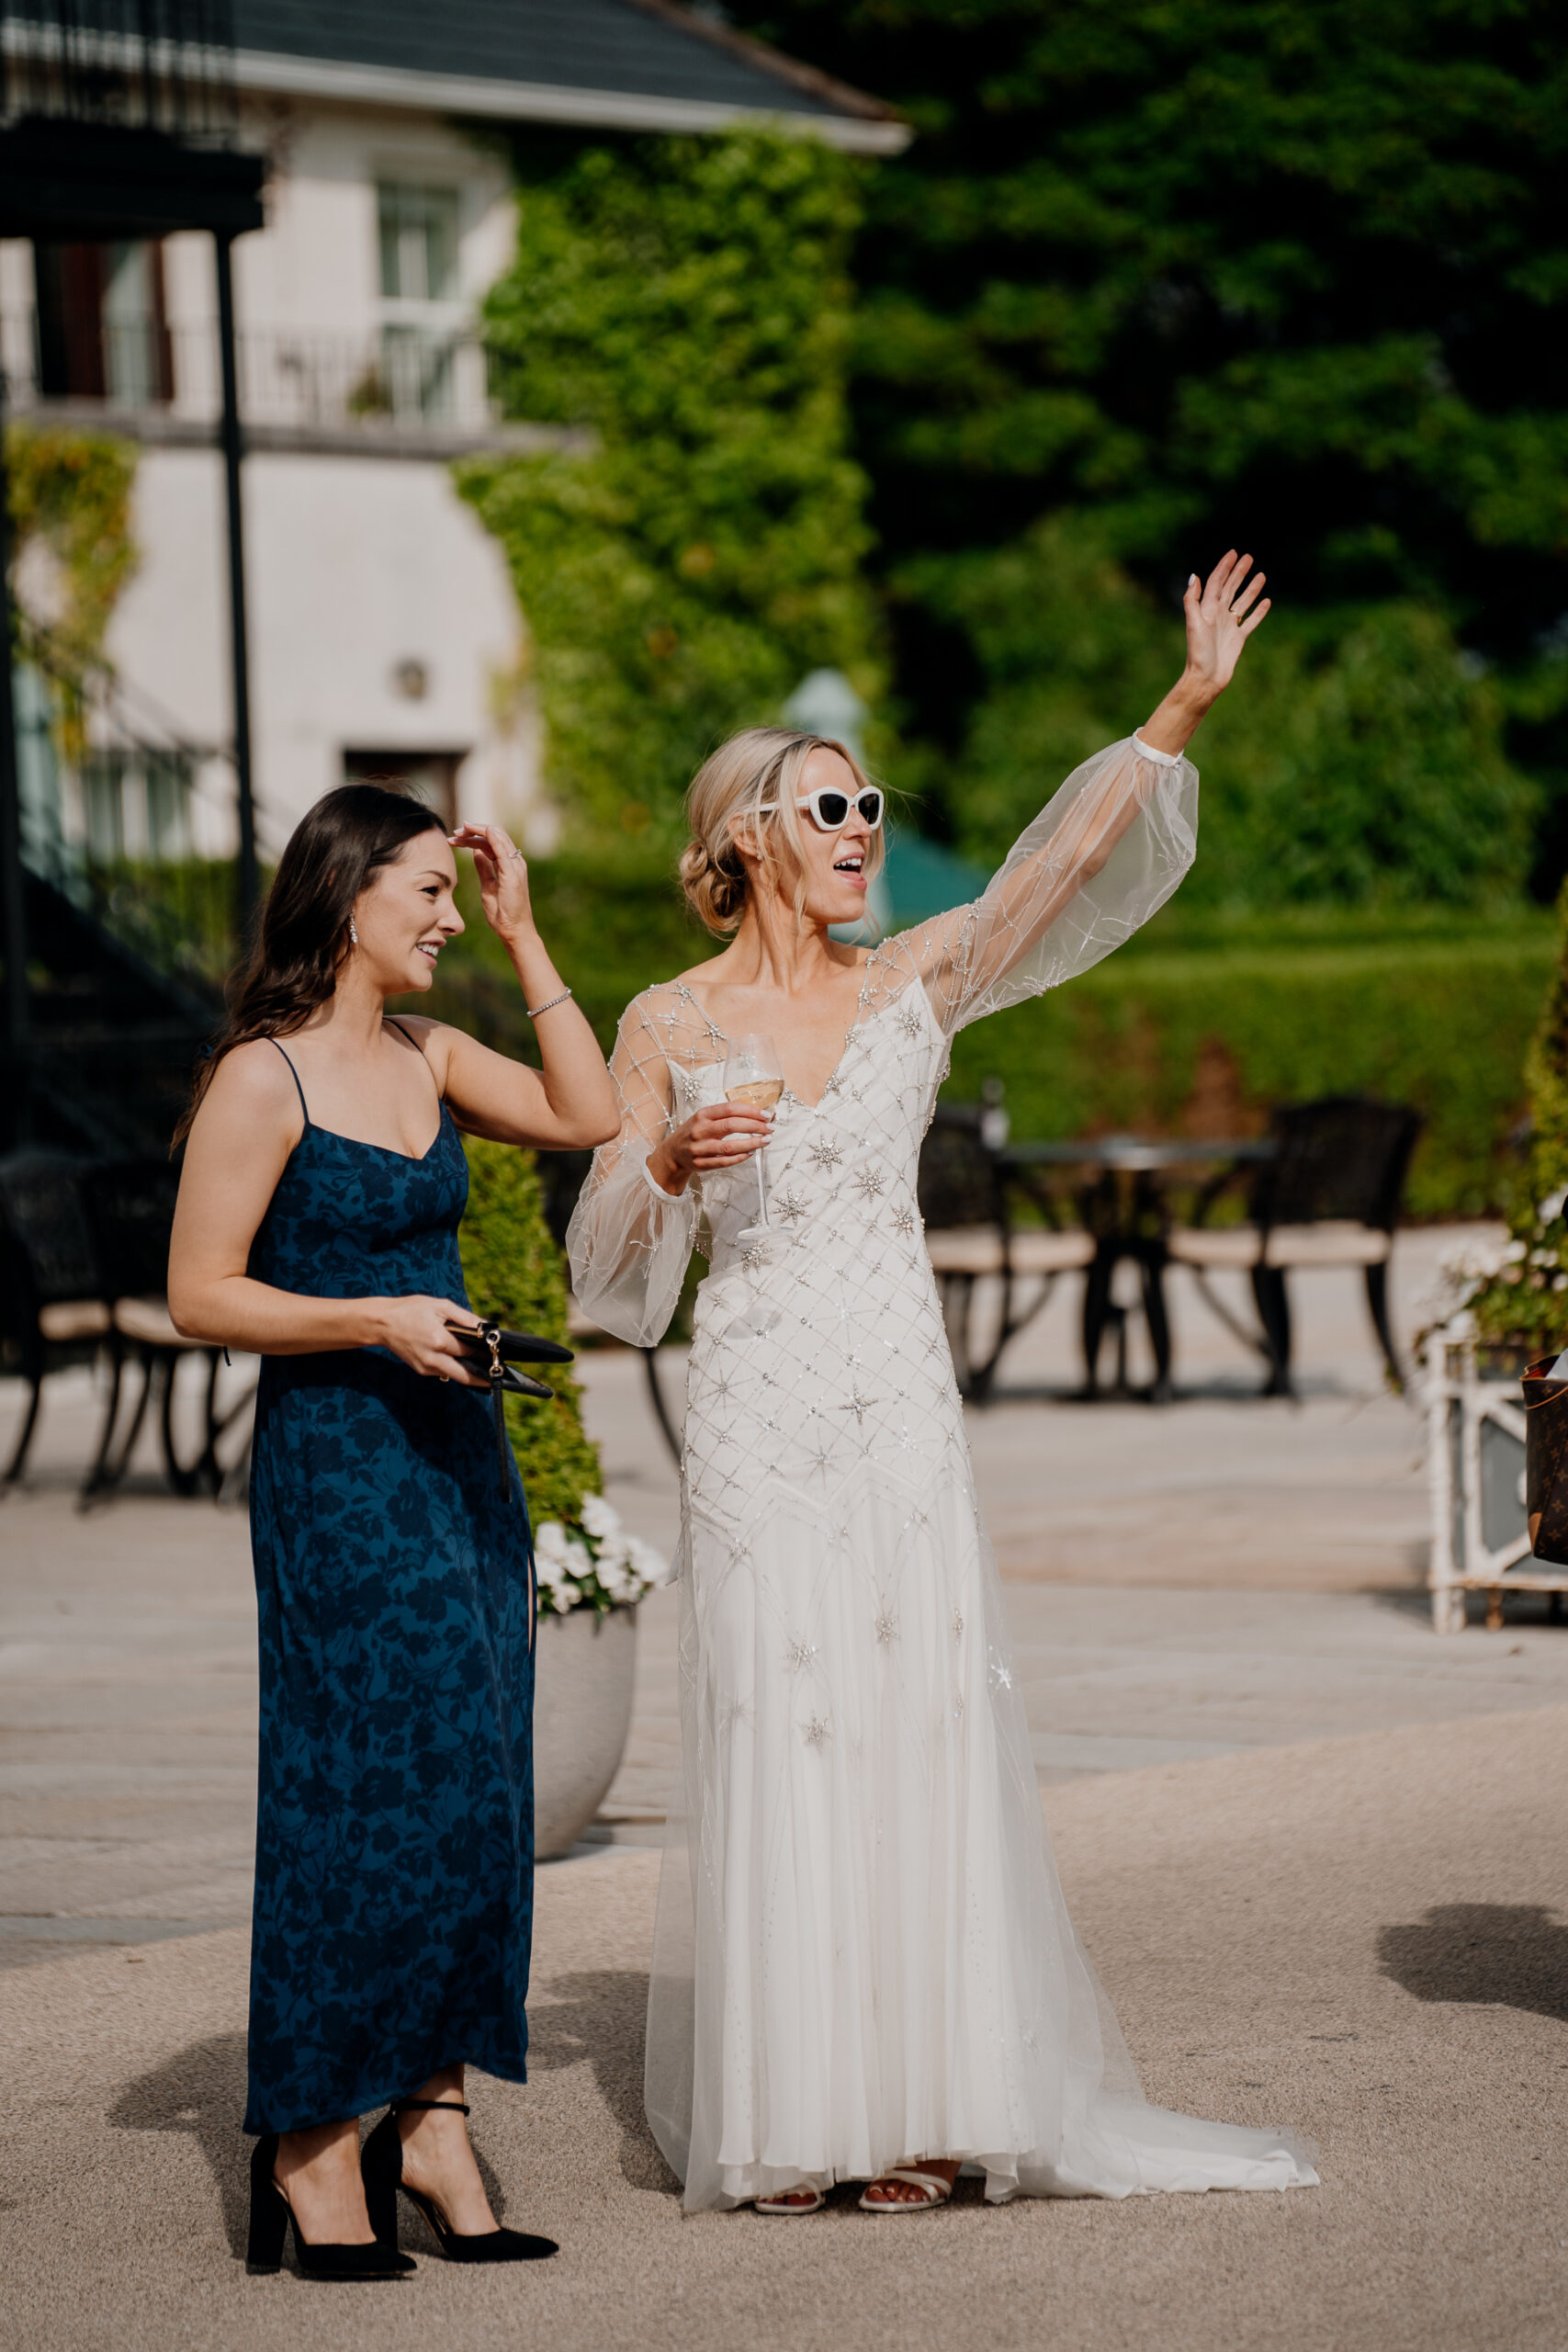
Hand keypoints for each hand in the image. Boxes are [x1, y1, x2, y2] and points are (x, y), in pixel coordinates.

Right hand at [375, 1296, 488, 1385]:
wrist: (383, 1323)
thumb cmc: (412, 1310)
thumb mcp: (440, 1306)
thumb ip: (466, 1317)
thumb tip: (486, 1327)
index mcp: (439, 1340)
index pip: (470, 1351)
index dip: (485, 1352)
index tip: (498, 1353)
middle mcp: (433, 1358)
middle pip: (465, 1375)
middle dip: (482, 1376)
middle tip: (497, 1373)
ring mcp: (426, 1367)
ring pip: (454, 1375)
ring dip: (468, 1372)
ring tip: (483, 1366)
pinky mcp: (421, 1370)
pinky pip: (443, 1372)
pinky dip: (453, 1366)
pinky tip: (460, 1359)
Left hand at [449, 822, 534, 944]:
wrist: (513, 930)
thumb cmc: (502, 913)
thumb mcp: (488, 885)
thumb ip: (484, 867)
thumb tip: (476, 852)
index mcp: (508, 864)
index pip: (491, 841)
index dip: (473, 836)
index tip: (455, 837)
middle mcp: (514, 861)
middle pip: (494, 835)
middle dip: (473, 830)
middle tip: (455, 831)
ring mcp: (515, 866)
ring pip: (497, 837)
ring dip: (477, 830)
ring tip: (460, 831)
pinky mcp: (512, 873)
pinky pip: (501, 849)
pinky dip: (491, 837)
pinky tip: (478, 831)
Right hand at [647, 1105, 771, 1197]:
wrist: (673, 1153)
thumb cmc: (694, 1132)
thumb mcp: (705, 1118)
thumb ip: (726, 1116)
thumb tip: (757, 1114)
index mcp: (702, 1115)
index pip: (729, 1109)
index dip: (750, 1111)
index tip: (765, 1114)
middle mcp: (699, 1130)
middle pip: (731, 1125)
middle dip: (754, 1126)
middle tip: (770, 1128)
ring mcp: (699, 1149)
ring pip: (729, 1147)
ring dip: (751, 1143)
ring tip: (765, 1141)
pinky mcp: (700, 1164)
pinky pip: (724, 1162)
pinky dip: (740, 1157)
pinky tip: (751, 1153)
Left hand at [1180, 550, 1269, 701]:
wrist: (1205, 679)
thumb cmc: (1198, 653)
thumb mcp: (1193, 624)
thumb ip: (1192, 601)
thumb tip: (1194, 575)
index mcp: (1207, 609)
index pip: (1216, 582)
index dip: (1224, 567)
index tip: (1233, 553)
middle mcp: (1218, 615)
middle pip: (1230, 588)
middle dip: (1239, 572)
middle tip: (1249, 557)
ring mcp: (1228, 627)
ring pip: (1242, 602)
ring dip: (1251, 588)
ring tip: (1261, 575)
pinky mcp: (1238, 639)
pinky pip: (1250, 622)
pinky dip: (1258, 612)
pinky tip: (1267, 602)